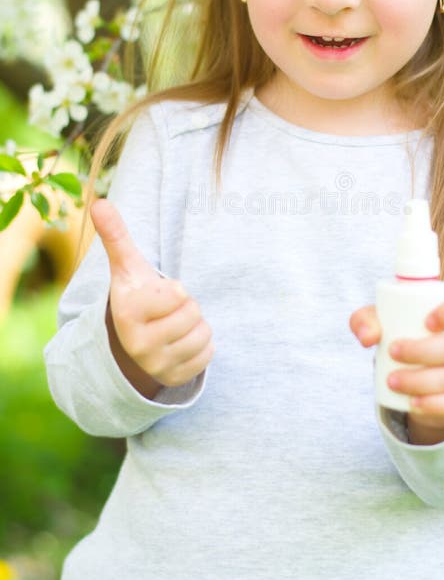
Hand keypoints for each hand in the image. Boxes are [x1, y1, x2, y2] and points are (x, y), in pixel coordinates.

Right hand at [91, 199, 214, 395]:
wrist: (130, 342)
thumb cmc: (136, 295)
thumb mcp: (127, 268)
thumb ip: (116, 236)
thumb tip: (99, 201)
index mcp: (129, 312)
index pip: (178, 294)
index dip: (175, 290)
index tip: (158, 295)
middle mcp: (139, 343)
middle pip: (193, 313)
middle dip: (187, 307)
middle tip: (168, 312)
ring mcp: (156, 365)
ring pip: (203, 334)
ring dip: (195, 326)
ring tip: (174, 325)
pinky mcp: (174, 377)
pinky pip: (208, 354)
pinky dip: (201, 345)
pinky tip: (181, 342)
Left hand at [349, 289, 443, 443]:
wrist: (423, 382)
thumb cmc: (407, 340)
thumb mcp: (386, 325)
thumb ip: (367, 321)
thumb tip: (367, 337)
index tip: (426, 322)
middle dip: (425, 351)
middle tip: (393, 353)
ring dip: (423, 381)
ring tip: (393, 381)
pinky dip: (436, 405)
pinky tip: (414, 403)